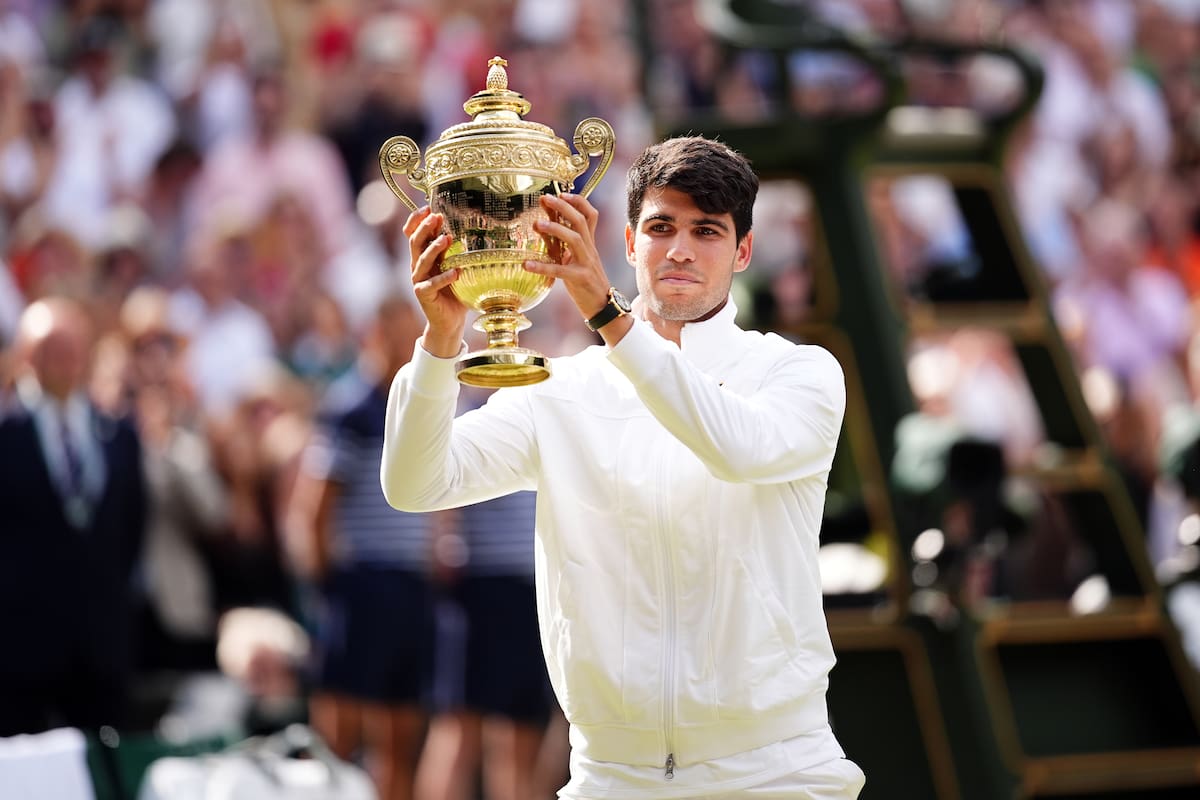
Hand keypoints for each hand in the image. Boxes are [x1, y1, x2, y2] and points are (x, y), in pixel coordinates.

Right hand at [404, 206, 466, 357]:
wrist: (451, 320)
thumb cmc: (456, 291)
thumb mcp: (458, 267)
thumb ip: (458, 252)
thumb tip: (474, 229)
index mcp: (424, 256)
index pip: (413, 233)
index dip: (416, 220)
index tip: (428, 207)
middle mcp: (418, 266)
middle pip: (415, 242)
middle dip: (424, 228)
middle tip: (437, 218)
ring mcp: (419, 281)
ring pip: (421, 260)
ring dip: (434, 248)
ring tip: (447, 239)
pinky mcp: (423, 295)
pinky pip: (431, 285)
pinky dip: (444, 278)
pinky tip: (457, 272)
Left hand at [525, 193, 613, 320]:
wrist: (603, 306)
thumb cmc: (586, 282)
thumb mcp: (577, 259)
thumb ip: (563, 244)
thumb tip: (544, 227)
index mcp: (589, 244)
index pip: (590, 215)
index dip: (578, 201)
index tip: (562, 193)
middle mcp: (589, 250)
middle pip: (581, 221)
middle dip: (564, 207)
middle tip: (546, 198)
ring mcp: (586, 263)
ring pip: (574, 240)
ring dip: (556, 229)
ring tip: (538, 224)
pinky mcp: (579, 279)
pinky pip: (560, 271)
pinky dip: (542, 267)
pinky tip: (526, 264)